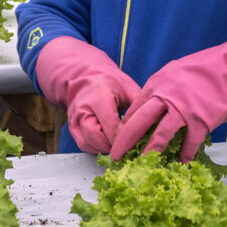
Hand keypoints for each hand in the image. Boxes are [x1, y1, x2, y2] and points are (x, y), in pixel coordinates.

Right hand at [35, 36, 141, 153]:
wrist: (88, 78)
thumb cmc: (110, 82)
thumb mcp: (128, 89)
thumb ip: (139, 107)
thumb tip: (154, 126)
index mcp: (98, 98)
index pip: (111, 126)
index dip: (125, 138)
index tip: (138, 142)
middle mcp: (82, 109)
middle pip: (97, 138)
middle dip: (114, 146)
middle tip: (129, 147)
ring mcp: (75, 119)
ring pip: (88, 144)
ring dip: (105, 148)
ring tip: (119, 145)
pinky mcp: (72, 127)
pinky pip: (84, 144)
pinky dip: (96, 147)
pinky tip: (108, 143)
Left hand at [109, 19, 226, 161]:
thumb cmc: (207, 68)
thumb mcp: (177, 71)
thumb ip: (163, 87)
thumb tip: (154, 102)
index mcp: (158, 82)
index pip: (135, 106)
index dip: (125, 123)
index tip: (117, 136)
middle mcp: (166, 95)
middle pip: (138, 121)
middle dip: (124, 140)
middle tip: (115, 155)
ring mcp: (183, 108)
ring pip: (159, 134)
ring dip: (149, 151)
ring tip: (142, 164)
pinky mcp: (201, 120)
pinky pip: (189, 142)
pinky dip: (184, 154)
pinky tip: (181, 163)